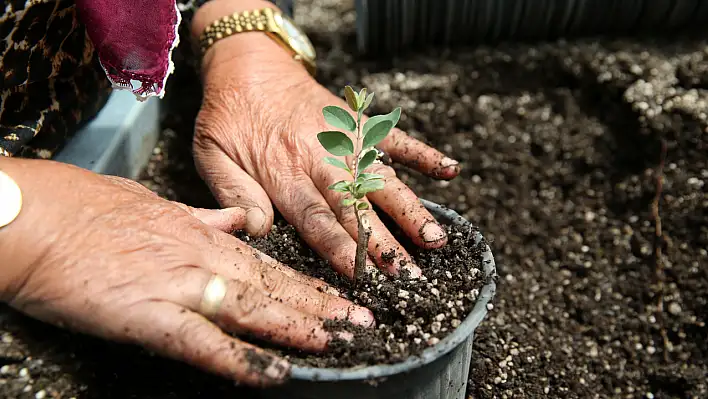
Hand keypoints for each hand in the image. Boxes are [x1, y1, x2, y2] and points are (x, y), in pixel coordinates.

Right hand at [0, 158, 373, 386]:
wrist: (38, 217)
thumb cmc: (89, 209)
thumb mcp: (156, 204)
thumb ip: (203, 217)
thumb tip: (235, 222)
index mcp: (202, 236)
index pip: (269, 263)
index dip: (309, 282)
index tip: (341, 296)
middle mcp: (201, 258)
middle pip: (274, 285)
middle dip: (321, 306)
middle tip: (363, 323)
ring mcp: (178, 285)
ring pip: (252, 307)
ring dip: (298, 326)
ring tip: (338, 340)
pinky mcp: (148, 314)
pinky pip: (203, 342)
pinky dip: (241, 359)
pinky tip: (274, 372)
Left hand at [190, 1, 460, 278]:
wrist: (247, 65)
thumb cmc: (227, 116)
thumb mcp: (210, 155)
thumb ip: (234, 193)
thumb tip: (259, 229)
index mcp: (282, 173)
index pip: (315, 219)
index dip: (340, 248)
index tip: (363, 275)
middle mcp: (319, 159)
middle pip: (356, 207)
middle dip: (384, 243)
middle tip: (409, 275)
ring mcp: (344, 140)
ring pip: (382, 179)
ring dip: (409, 209)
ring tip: (435, 239)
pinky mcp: (357, 122)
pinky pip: (394, 137)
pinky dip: (422, 152)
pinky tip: (450, 169)